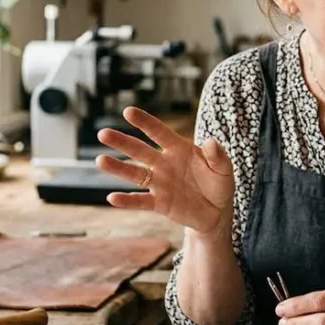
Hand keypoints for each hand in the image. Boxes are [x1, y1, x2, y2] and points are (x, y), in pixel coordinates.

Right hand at [95, 107, 233, 235]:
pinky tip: (112, 198)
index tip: (128, 112)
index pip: (159, 132)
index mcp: (179, 149)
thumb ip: (218, 156)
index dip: (145, 122)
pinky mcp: (159, 203)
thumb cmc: (219, 184)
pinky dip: (127, 201)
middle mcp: (164, 163)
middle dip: (122, 142)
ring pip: (135, 174)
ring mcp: (160, 183)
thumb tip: (211, 141)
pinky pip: (141, 201)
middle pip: (139, 150)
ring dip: (118, 168)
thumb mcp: (224, 169)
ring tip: (100, 161)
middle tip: (103, 133)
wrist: (217, 213)